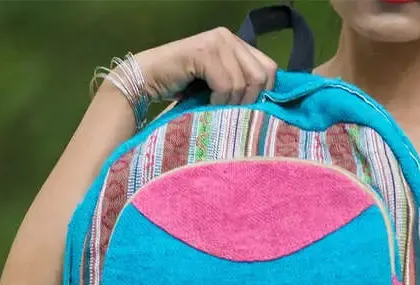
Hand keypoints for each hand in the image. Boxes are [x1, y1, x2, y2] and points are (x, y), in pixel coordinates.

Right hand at [134, 28, 277, 105]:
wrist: (149, 80)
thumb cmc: (183, 88)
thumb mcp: (219, 86)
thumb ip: (241, 85)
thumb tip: (266, 104)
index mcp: (236, 44)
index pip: (270, 68)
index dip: (264, 93)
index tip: (247, 109)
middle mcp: (229, 38)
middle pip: (262, 76)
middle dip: (249, 101)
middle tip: (230, 111)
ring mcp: (217, 42)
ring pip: (244, 82)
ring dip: (231, 103)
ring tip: (215, 107)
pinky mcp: (204, 52)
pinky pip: (226, 84)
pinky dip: (218, 100)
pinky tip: (207, 102)